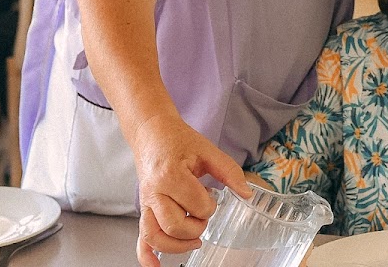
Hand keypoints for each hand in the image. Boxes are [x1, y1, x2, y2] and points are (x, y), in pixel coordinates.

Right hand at [132, 113, 249, 266]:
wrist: (152, 134)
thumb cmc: (179, 141)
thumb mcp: (207, 150)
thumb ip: (229, 172)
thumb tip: (247, 194)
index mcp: (170, 175)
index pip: (196, 205)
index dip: (209, 206)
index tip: (212, 196)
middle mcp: (154, 192)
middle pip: (174, 226)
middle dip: (196, 227)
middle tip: (203, 215)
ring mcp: (145, 203)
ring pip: (156, 236)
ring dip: (177, 245)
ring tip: (194, 240)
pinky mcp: (142, 210)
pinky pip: (140, 238)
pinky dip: (147, 256)